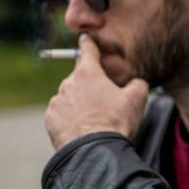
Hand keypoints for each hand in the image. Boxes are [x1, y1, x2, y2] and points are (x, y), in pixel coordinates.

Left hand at [45, 35, 148, 150]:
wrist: (94, 150)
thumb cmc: (116, 121)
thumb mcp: (138, 99)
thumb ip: (137, 84)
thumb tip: (135, 83)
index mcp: (89, 73)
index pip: (87, 51)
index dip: (88, 43)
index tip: (85, 38)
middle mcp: (68, 83)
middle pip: (80, 77)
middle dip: (91, 85)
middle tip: (105, 101)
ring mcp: (57, 101)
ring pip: (70, 96)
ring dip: (80, 103)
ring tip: (95, 119)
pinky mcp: (50, 119)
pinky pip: (61, 113)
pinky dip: (70, 117)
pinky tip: (83, 128)